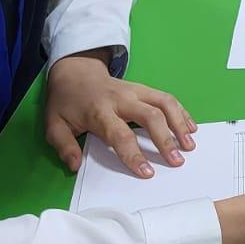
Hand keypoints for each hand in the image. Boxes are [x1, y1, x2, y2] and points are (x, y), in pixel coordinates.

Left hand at [43, 52, 196, 177]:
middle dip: (166, 139)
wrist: (74, 71)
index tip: (147, 173)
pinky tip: (191, 127)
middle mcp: (121, 99)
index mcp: (99, 111)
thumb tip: (75, 166)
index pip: (120, 135)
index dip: (134, 154)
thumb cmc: (66, 102)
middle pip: (150, 116)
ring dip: (180, 123)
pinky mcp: (143, 88)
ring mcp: (135, 91)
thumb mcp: (54, 124)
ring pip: (163, 103)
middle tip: (178, 160)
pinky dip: (181, 112)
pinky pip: (166, 98)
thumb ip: (64, 146)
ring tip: (190, 145)